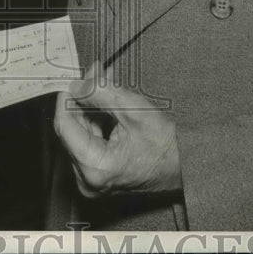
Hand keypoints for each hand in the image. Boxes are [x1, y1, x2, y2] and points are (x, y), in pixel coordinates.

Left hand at [53, 64, 180, 198]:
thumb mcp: (132, 110)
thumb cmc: (167, 145)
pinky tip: (107, 102)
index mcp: (94, 167)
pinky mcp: (100, 175)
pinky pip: (90, 142)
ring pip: (82, 133)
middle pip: (73, 129)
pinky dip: (98, 121)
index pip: (65, 126)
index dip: (68, 98)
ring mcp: (93, 179)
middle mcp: (88, 178)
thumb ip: (99, 94)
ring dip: (91, 107)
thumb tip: (76, 84)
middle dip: (83, 99)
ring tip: (104, 83)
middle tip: (94, 74)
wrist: (187, 167)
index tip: (74, 78)